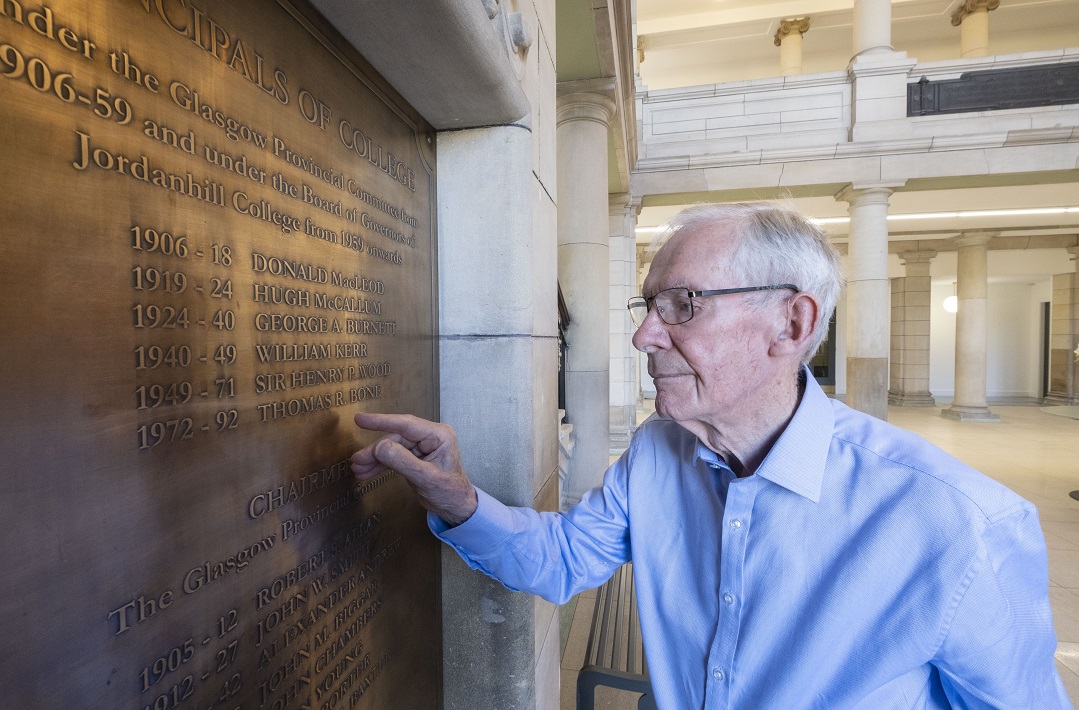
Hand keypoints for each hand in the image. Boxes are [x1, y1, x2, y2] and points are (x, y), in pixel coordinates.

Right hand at [351, 412, 477, 525]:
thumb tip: (380, 447)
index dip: (381, 421)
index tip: (361, 419)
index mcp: (438, 435)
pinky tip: (367, 471)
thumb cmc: (450, 492)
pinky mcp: (415, 456)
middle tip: (357, 460)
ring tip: (358, 469)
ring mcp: (422, 446)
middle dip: (375, 450)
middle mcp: (430, 436)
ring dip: (374, 459)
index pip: (405, 424)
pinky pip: (394, 457)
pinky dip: (380, 465)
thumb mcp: (426, 478)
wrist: (457, 507)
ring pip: (392, 447)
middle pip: (395, 438)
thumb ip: (403, 461)